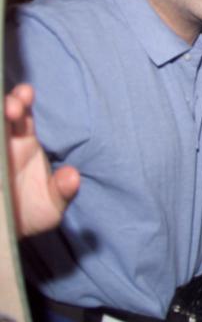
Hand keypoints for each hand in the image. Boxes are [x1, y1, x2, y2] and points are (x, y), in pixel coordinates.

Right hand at [6, 84, 79, 236]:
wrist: (2, 229)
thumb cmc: (27, 214)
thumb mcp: (50, 207)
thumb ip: (63, 191)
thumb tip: (72, 176)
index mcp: (24, 143)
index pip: (23, 116)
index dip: (22, 100)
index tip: (26, 94)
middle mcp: (4, 142)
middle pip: (3, 112)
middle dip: (8, 102)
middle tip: (13, 107)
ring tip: (7, 112)